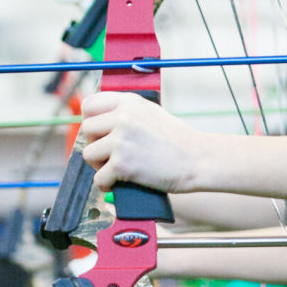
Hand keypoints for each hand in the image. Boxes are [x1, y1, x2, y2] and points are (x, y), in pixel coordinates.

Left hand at [81, 92, 201, 193]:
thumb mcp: (152, 113)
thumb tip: (100, 123)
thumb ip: (127, 113)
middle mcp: (123, 117)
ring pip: (88, 154)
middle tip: (110, 155)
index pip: (89, 104)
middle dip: (95, 144)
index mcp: (129, 102)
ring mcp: (121, 140)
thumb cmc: (179, 141)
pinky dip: (106, 184)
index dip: (90, 120)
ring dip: (98, 165)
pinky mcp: (122, 164)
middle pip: (87, 130)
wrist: (200, 160)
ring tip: (115, 170)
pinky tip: (118, 184)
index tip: (98, 133)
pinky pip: (99, 178)